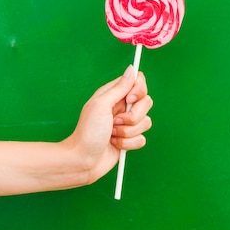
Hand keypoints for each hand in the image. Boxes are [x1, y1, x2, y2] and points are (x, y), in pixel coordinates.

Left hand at [63, 65, 152, 183]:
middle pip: (146, 102)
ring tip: (112, 134)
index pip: (138, 82)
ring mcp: (126, 124)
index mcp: (114, 94)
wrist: (83, 160)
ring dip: (127, 132)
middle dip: (133, 116)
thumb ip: (120, 87)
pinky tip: (114, 144)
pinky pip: (142, 139)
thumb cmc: (88, 131)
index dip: (139, 90)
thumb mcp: (101, 104)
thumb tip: (132, 68)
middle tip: (115, 121)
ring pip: (146, 122)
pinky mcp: (129, 140)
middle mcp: (122, 107)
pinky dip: (128, 144)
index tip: (130, 99)